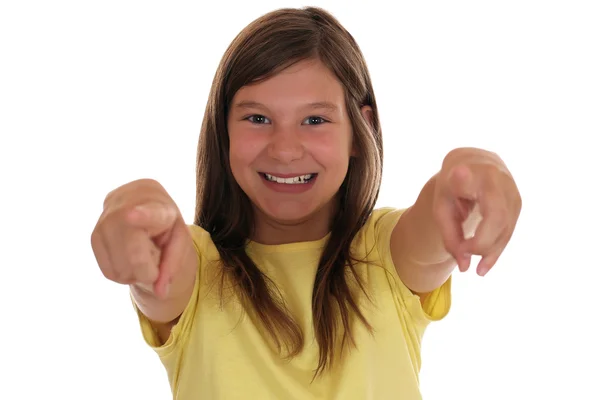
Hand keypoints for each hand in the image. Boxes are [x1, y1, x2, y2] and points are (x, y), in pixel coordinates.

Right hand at [91, 179, 189, 298]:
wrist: (140, 198)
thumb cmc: (165, 222)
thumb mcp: (179, 238)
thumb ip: (173, 264)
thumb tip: (160, 294)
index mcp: (156, 207)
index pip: (148, 213)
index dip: (140, 216)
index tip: (130, 215)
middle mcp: (125, 210)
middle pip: (134, 255)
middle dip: (148, 270)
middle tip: (155, 256)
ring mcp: (106, 223)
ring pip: (120, 269)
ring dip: (135, 273)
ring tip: (142, 252)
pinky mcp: (94, 236)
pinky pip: (109, 272)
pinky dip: (123, 274)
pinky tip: (129, 257)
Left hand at [433, 148, 521, 275]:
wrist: (470, 163)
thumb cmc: (451, 187)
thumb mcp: (441, 206)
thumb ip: (449, 236)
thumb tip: (465, 267)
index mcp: (469, 171)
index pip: (467, 178)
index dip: (464, 178)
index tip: (459, 172)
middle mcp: (495, 176)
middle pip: (496, 215)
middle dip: (482, 242)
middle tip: (464, 257)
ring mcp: (511, 189)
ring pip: (506, 226)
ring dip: (492, 251)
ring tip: (478, 270)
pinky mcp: (517, 202)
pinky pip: (510, 228)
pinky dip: (498, 247)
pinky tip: (485, 264)